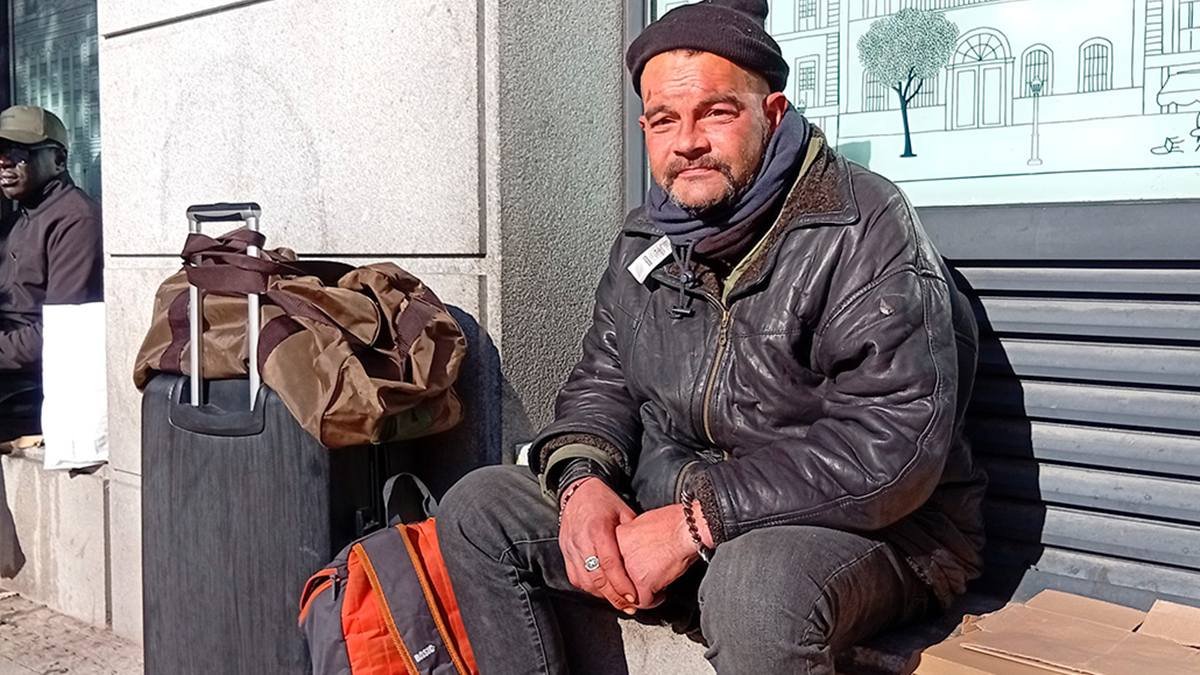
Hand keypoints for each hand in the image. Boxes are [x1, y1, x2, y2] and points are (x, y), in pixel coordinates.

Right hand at [557, 477, 639, 612]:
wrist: (578, 491)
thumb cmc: (604, 501)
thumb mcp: (624, 512)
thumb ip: (633, 535)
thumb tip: (648, 556)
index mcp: (598, 530)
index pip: (609, 564)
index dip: (621, 584)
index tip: (633, 597)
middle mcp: (581, 540)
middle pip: (596, 578)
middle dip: (613, 596)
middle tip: (628, 607)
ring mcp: (570, 547)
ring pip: (584, 581)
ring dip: (600, 595)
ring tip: (617, 601)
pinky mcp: (564, 551)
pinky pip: (574, 576)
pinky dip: (587, 587)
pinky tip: (600, 590)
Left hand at [614, 504, 698, 609]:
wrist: (684, 529)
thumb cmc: (671, 523)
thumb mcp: (640, 524)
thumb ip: (630, 540)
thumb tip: (633, 552)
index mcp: (615, 538)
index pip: (608, 564)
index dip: (618, 573)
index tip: (625, 577)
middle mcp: (617, 556)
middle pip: (614, 581)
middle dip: (626, 588)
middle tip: (635, 589)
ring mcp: (628, 571)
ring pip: (627, 595)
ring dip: (638, 596)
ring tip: (650, 592)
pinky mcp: (643, 583)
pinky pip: (644, 602)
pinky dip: (654, 601)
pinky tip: (660, 594)